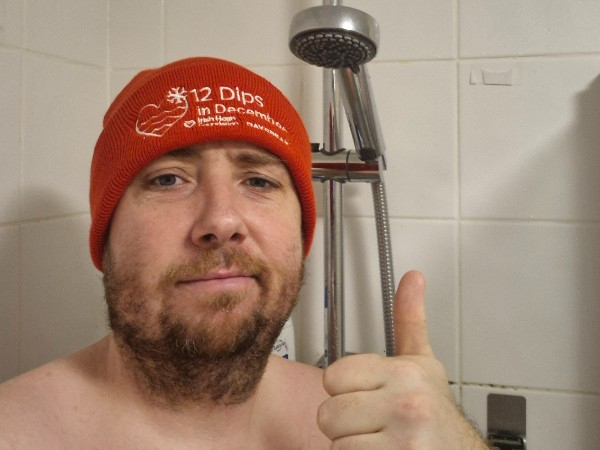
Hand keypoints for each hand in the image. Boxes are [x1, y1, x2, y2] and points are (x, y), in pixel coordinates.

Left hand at [317, 271, 488, 448]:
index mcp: (404, 373)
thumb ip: (410, 319)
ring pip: (335, 442)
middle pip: (328, 413)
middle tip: (373, 424)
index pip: (332, 377)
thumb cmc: (435, 415)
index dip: (345, 391)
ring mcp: (403, 439)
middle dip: (346, 423)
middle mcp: (406, 404)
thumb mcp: (423, 363)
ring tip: (379, 440)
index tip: (367, 396)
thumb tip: (412, 277)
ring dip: (351, 446)